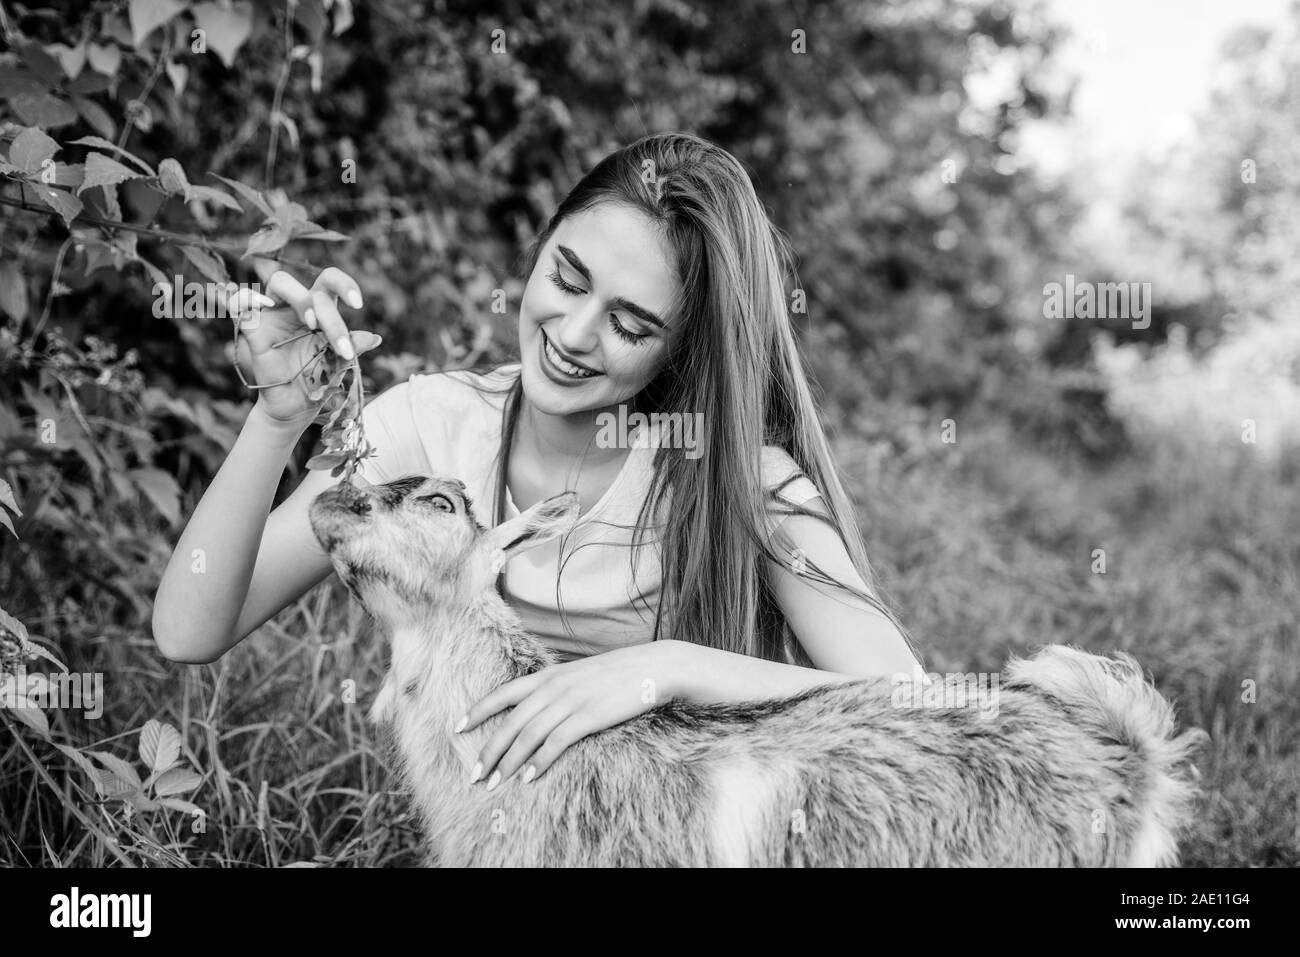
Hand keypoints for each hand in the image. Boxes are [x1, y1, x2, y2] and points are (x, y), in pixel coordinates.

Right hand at [229, 267, 380, 429]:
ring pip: (280, 282)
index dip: (345, 284)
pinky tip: (261, 305)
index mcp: (320, 309)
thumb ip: (352, 347)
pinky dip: (246, 298)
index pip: (330, 282)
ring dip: (300, 299)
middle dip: (330, 316)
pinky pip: (241, 303)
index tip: (358, 305)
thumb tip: (374, 338)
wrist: (296, 406)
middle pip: (312, 289)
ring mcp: (273, 314)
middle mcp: (296, 306)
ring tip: (312, 323)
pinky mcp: (252, 329)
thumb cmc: (319, 380)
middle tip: (339, 346)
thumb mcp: (340, 364)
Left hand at [457, 641, 686, 789]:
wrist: (654, 667)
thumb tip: (538, 708)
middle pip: (510, 722)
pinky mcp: (589, 716)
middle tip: (475, 775)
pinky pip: (556, 742)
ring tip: (495, 783)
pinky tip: (528, 777)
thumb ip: (557, 688)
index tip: (457, 727)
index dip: (478, 711)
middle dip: (489, 750)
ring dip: (509, 762)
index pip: (503, 693)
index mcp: (550, 675)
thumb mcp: (579, 675)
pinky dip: (539, 761)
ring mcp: (571, 701)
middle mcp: (554, 687)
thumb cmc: (618, 674)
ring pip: (528, 735)